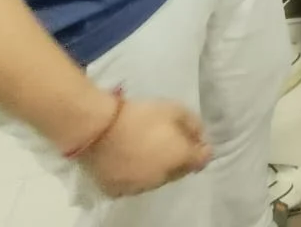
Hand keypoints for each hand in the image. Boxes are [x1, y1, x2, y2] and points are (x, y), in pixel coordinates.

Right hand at [79, 98, 210, 197]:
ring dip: (157, 168)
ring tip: (148, 150)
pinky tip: (129, 160)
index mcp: (179, 158)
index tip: (198, 141)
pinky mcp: (118, 191)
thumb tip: (199, 136)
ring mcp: (139, 187)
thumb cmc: (139, 115)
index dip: (202, 150)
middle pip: (178, 171)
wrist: (99, 129)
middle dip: (179, 159)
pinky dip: (135, 174)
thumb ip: (192, 123)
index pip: (201, 160)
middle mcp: (162, 178)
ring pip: (155, 179)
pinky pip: (132, 184)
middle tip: (171, 142)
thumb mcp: (172, 109)